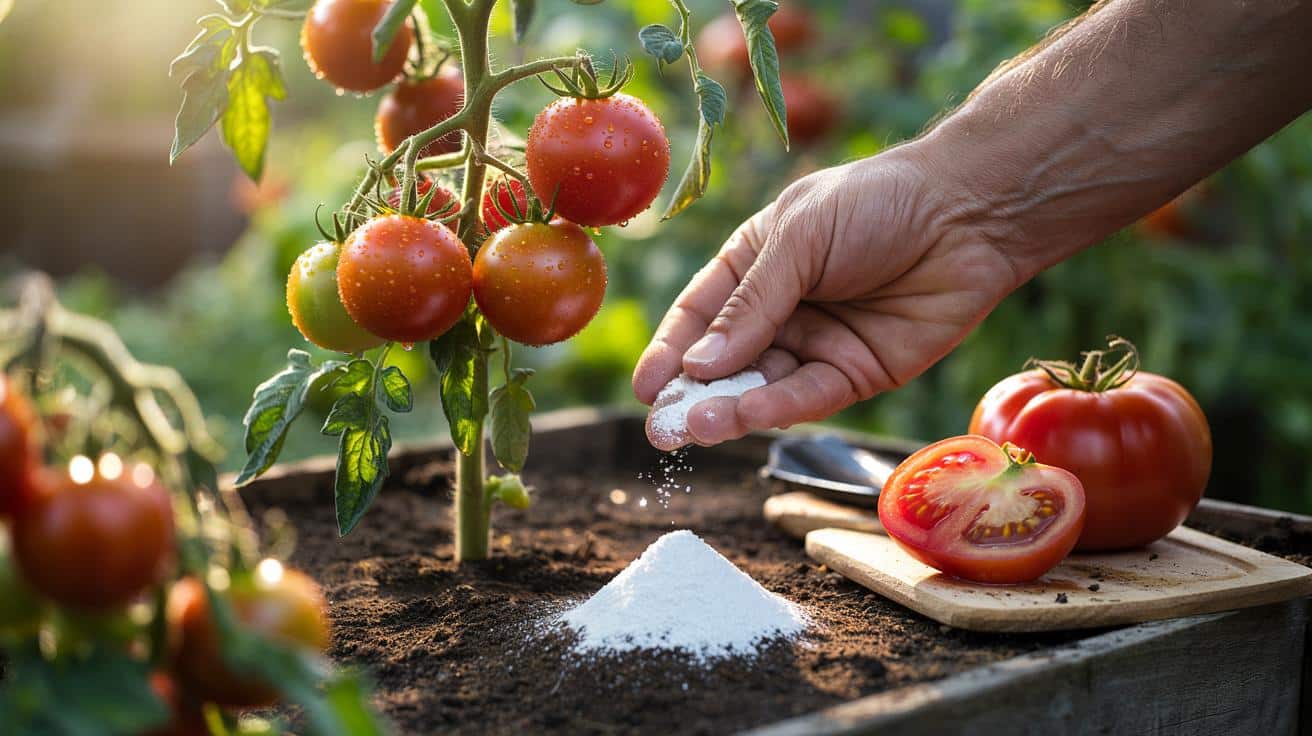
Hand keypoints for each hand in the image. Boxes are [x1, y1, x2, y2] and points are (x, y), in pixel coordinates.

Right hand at [633, 145, 1022, 449]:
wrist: (968, 213)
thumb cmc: (877, 203)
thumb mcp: (799, 239)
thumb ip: (752, 303)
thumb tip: (699, 365)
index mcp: (755, 264)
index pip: (700, 313)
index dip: (672, 350)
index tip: (647, 387)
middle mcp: (781, 309)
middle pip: (725, 360)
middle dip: (693, 393)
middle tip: (662, 427)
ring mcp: (818, 343)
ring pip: (762, 386)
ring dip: (730, 408)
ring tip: (698, 426)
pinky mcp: (857, 374)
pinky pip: (809, 396)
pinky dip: (776, 408)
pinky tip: (748, 415)